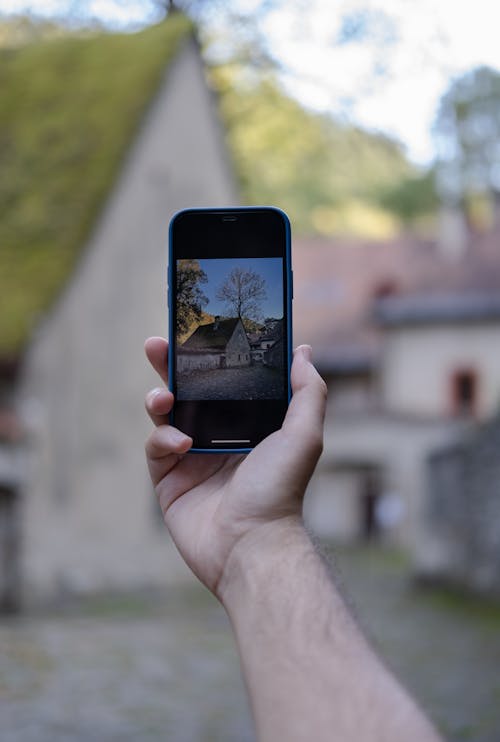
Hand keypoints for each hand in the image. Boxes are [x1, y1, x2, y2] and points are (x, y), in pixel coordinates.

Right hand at [144, 337, 326, 598]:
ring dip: (159, 398)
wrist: (250, 545)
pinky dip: (163, 439)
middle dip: (171, 366)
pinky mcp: (169, 479)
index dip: (211, 357)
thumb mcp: (304, 435)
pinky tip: (181, 445)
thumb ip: (307, 391)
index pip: (226, 381)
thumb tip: (302, 351)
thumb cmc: (281, 490)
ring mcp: (192, 457)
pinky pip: (156, 447)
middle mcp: (219, 436)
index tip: (200, 330)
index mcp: (248, 423)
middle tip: (157, 343)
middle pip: (189, 391)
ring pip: (165, 415)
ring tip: (163, 399)